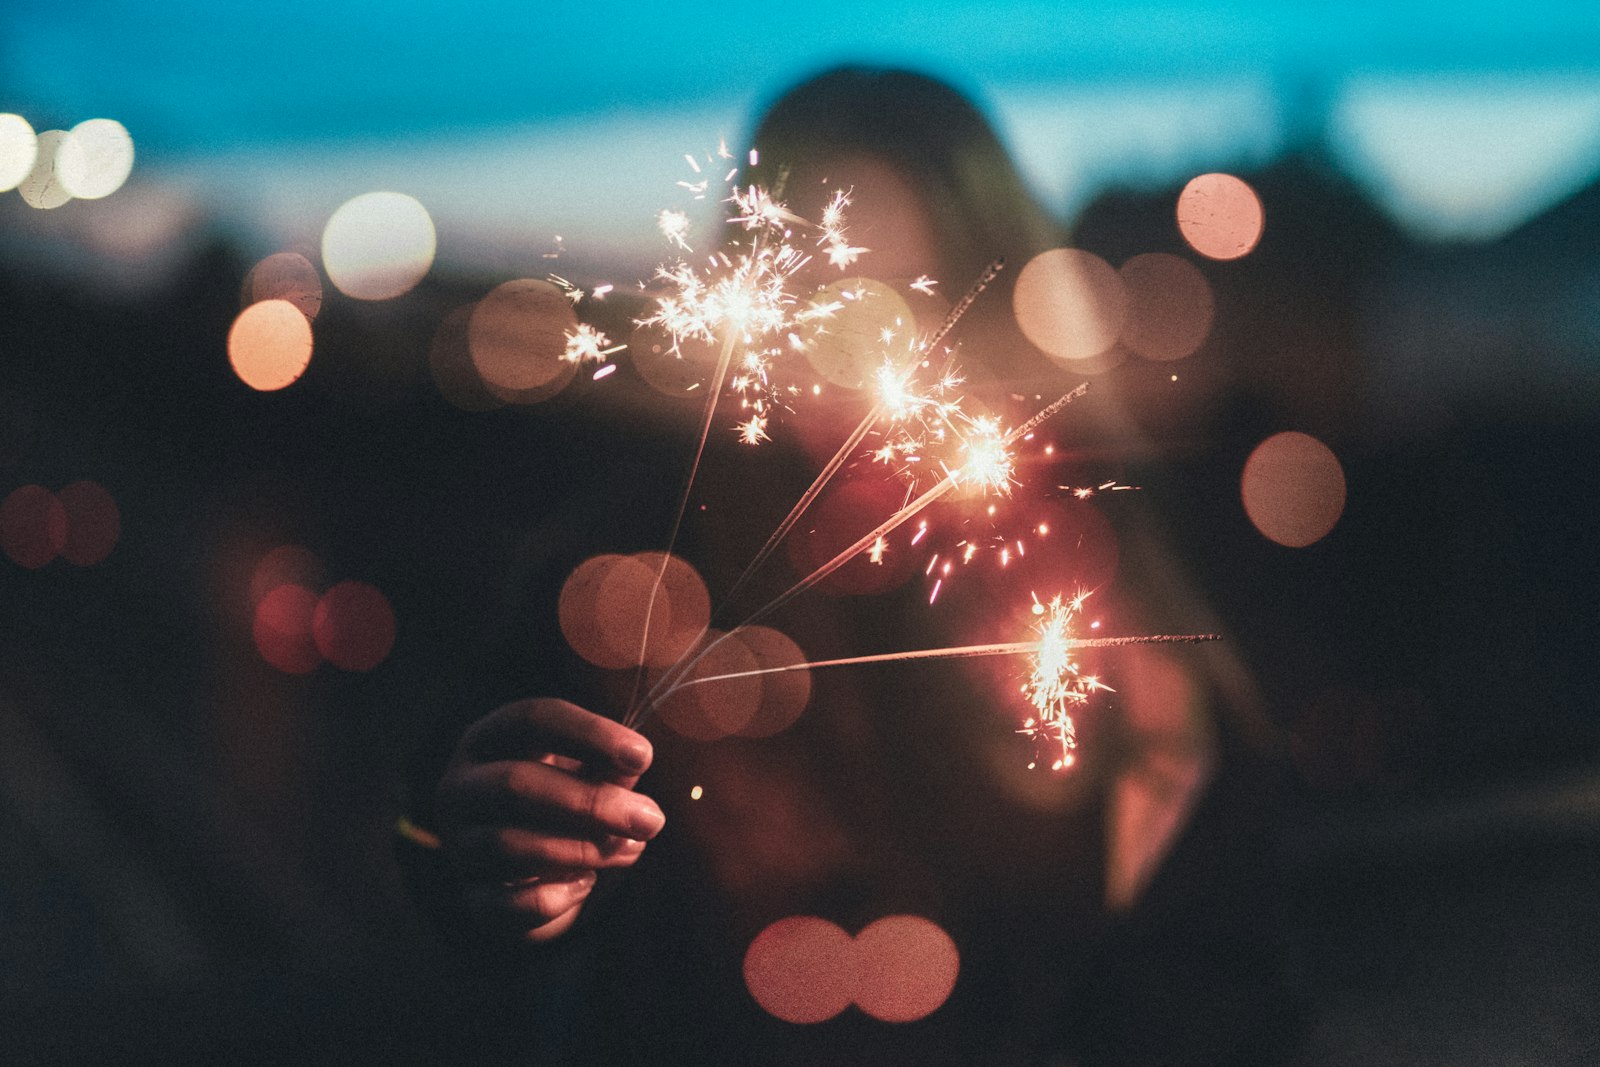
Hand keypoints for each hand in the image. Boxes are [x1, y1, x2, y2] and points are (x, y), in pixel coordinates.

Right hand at [435, 698, 662, 942]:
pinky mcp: (470, 897)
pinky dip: (555, 896)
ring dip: (580, 849)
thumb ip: (608, 770)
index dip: (589, 734)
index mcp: (490, 738)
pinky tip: (586, 882)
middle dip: (591, 803)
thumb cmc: (563, 800)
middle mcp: (461, 786)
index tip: (643, 757)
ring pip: (508, 845)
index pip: (530, 719)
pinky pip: (508, 903)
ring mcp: (458, 843)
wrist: (527, 870)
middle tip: (650, 819)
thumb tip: (630, 773)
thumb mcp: (586, 773)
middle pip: (515, 783)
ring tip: (627, 850)